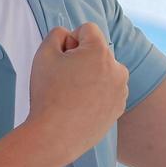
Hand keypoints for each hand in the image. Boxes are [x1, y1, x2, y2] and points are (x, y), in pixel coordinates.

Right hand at [24, 22, 127, 156]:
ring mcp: (121, 90)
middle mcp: (117, 69)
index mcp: (101, 52)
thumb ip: (57, 34)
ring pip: (103, 71)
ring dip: (90, 76)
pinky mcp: (119, 108)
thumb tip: (68, 36)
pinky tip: (80, 106)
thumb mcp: (44, 53)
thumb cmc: (48, 94)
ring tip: (72, 94)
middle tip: (64, 79)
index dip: (70, 40)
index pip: (88, 30)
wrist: (55, 136)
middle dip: (81, 59)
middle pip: (97, 51)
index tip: (62, 58)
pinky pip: (107, 91)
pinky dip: (96, 94)